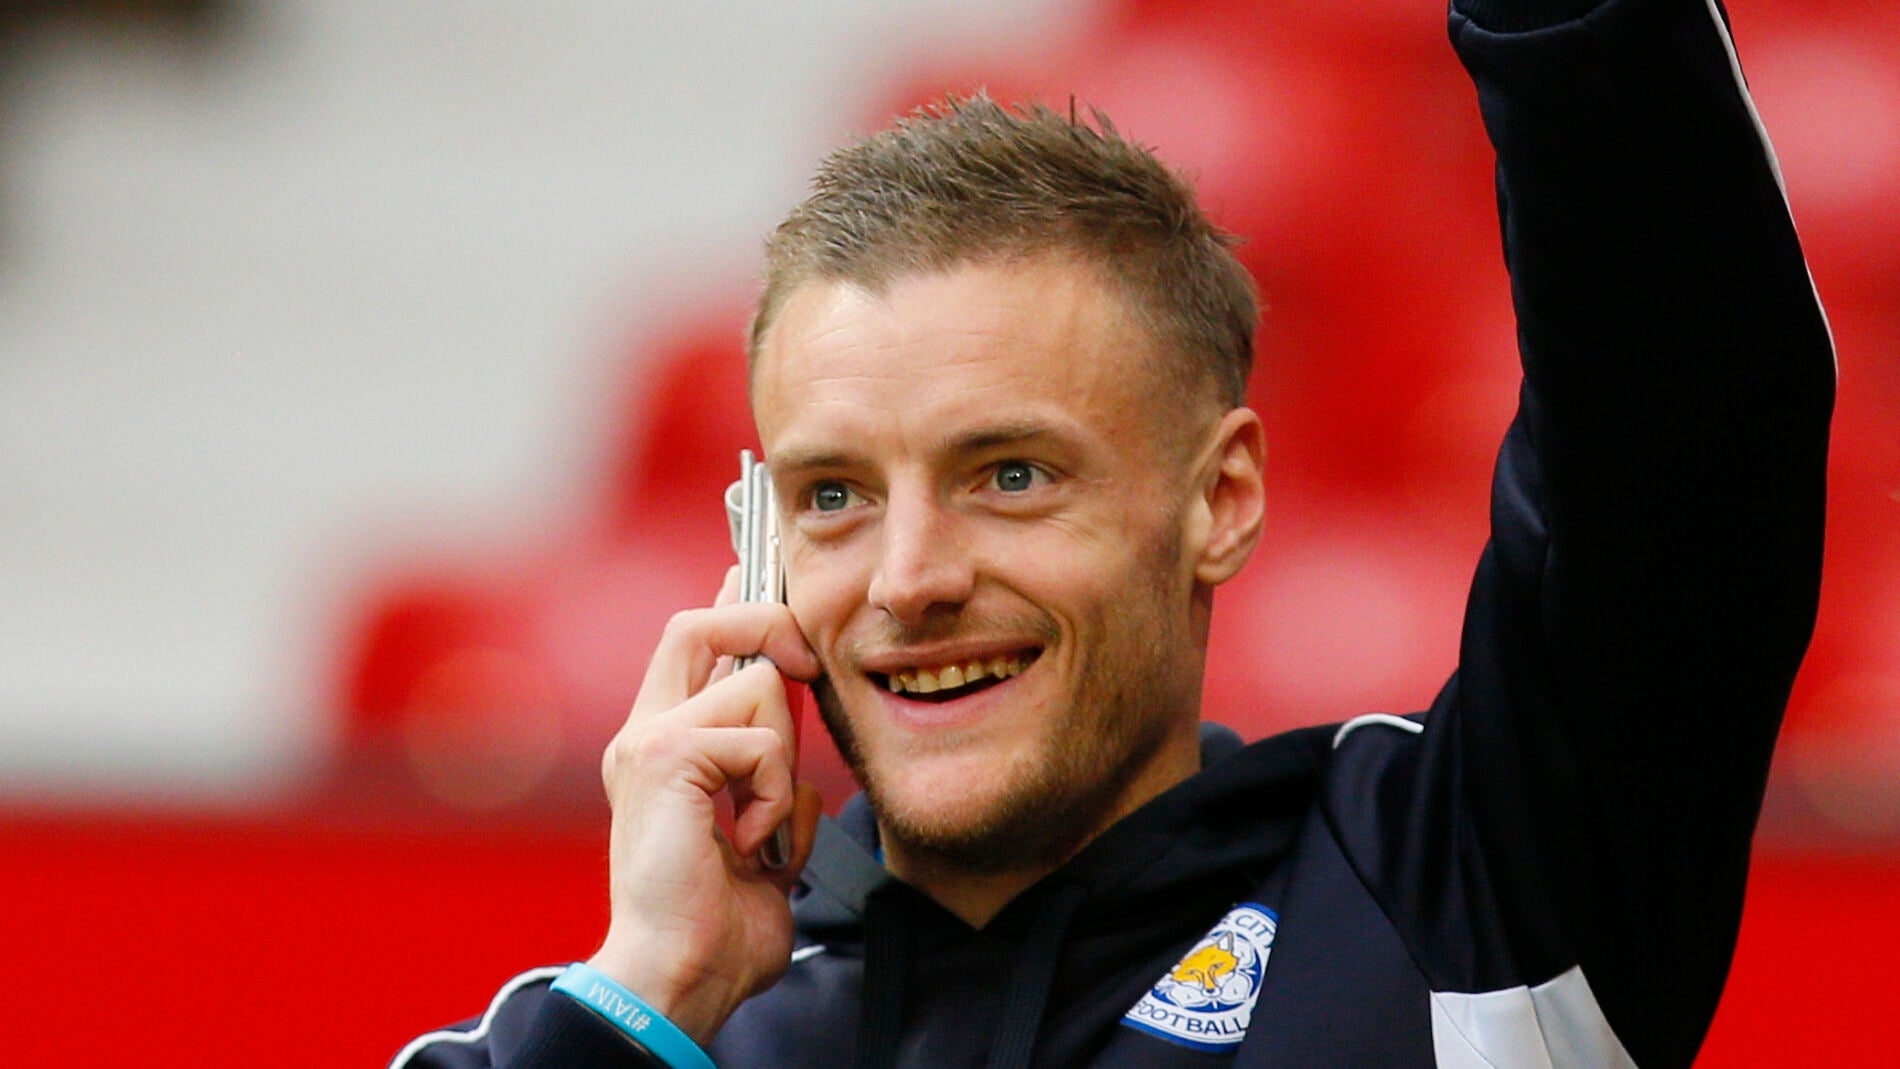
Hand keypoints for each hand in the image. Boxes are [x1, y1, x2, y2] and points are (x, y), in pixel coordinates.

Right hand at [585, 569, 823, 1044]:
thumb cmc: (722, 920)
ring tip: (759, 829)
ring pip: (756, 687)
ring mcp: (648, 740)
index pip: (693, 644)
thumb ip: (765, 769)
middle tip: (805, 662)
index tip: (757, 563)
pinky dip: (776, 797)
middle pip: (700, 623)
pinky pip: (760, 739)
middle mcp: (645, 732)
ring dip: (783, 763)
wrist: (679, 973)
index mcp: (662, 747)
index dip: (732, 600)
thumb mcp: (759, 827)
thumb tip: (795, 713)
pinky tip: (749, 846)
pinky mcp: (665, 756)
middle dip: (764, 623)